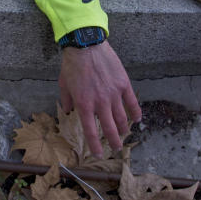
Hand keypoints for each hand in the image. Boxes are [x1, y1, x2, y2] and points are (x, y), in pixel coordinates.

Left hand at [59, 41, 140, 156]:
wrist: (86, 45)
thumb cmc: (72, 64)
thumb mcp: (64, 85)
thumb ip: (66, 100)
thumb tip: (68, 111)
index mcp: (84, 105)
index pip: (91, 132)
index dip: (95, 146)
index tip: (98, 154)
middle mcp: (100, 103)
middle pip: (110, 129)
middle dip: (114, 142)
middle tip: (116, 148)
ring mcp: (114, 94)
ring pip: (122, 118)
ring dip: (123, 129)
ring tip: (124, 134)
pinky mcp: (123, 84)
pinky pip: (132, 102)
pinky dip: (135, 112)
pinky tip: (137, 119)